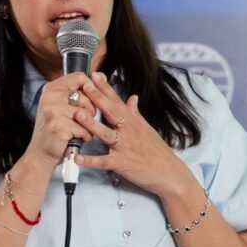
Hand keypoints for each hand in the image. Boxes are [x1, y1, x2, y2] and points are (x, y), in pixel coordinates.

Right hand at [24, 72, 96, 167]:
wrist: (40, 154)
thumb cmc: (56, 129)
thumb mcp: (62, 105)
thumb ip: (79, 91)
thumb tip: (102, 75)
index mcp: (51, 89)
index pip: (79, 77)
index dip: (91, 87)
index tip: (92, 99)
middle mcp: (50, 97)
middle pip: (86, 96)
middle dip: (91, 111)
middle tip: (82, 121)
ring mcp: (53, 111)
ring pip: (87, 113)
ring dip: (89, 126)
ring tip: (79, 130)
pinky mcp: (58, 126)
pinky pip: (84, 129)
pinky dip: (85, 137)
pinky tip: (78, 139)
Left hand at [74, 72, 191, 197]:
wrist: (169, 172)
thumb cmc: (157, 150)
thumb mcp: (146, 128)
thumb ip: (135, 112)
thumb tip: (132, 97)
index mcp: (132, 121)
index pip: (117, 101)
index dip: (106, 87)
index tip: (95, 74)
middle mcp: (128, 131)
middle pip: (111, 112)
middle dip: (98, 98)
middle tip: (85, 85)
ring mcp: (125, 147)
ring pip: (107, 134)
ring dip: (92, 125)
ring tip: (78, 115)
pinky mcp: (123, 163)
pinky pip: (105, 162)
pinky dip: (91, 161)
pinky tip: (78, 157)